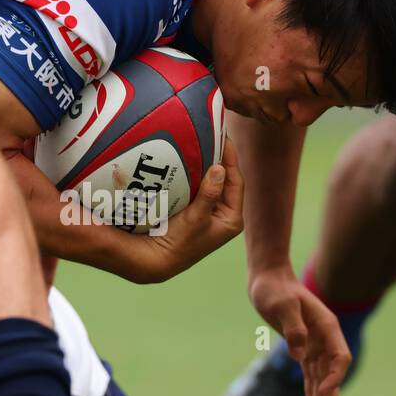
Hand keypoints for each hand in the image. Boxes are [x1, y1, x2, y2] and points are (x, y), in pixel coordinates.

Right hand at [132, 137, 244, 282]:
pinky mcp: (198, 211)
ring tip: (204, 143)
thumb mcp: (196, 217)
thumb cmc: (179, 242)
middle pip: (227, 179)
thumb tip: (220, 168)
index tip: (224, 139)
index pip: (237, 181)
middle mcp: (225, 214)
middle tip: (214, 136)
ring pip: (215, 182)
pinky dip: (199, 174)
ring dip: (209, 164)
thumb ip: (209, 193)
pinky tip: (192, 159)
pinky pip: (202, 187)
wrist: (158, 259)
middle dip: (221, 159)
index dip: (232, 158)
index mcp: (233, 218)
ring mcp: (212, 212)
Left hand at [248, 267, 351, 395]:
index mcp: (327, 327)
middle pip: (333, 375)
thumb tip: (299, 356)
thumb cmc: (275, 289)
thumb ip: (293, 328)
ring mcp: (314, 345)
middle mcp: (325, 339)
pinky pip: (309, 375)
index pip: (339, 359)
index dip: (334, 377)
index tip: (322, 391)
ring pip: (321, 379)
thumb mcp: (282, 305)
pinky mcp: (302, 349)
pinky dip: (309, 392)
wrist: (268, 280)